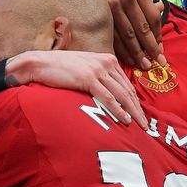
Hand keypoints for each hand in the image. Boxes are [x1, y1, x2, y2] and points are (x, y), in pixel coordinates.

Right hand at [6, 50, 145, 127]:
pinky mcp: (88, 78)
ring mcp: (98, 70)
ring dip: (132, 112)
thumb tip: (107, 94)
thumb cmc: (59, 68)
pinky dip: (118, 110)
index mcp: (107, 60)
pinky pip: (108, 97)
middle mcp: (106, 63)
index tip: (140, 115)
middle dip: (138, 109)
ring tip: (139, 126)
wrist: (40, 63)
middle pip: (128, 90)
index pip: (126, 84)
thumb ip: (98, 77)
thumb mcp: (84, 68)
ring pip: (122, 95)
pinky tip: (124, 119)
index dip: (135, 101)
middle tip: (145, 125)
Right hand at [61, 0, 164, 69]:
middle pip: (143, 28)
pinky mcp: (98, 16)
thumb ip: (144, 0)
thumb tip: (161, 8)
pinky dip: (121, 50)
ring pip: (128, 35)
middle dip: (151, 48)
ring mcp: (110, 7)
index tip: (161, 48)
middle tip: (158, 62)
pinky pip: (113, 37)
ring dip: (137, 53)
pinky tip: (127, 59)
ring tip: (144, 64)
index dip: (158, 35)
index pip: (153, 17)